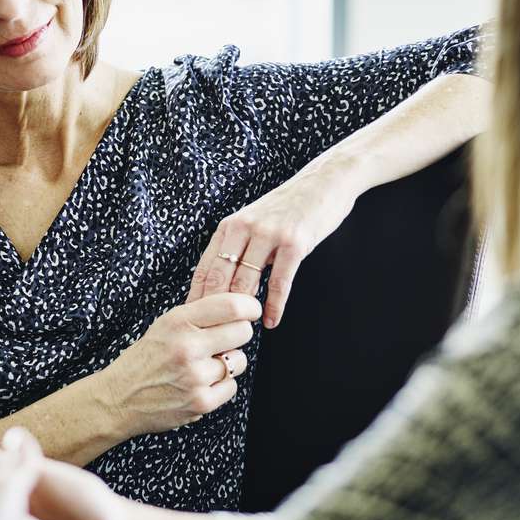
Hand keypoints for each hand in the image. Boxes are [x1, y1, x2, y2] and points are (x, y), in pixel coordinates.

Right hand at [101, 292, 259, 435]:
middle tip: (224, 341)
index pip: (231, 305)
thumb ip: (199, 315)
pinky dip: (220, 386)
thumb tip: (240, 304)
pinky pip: (231, 387)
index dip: (249, 306)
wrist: (118, 398)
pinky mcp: (200, 402)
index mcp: (178, 321)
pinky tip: (200, 384)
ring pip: (240, 361)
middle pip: (242, 332)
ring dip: (228, 363)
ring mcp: (195, 376)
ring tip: (203, 366)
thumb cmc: (145, 359)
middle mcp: (187, 346)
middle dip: (238, 335)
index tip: (251, 310)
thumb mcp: (165, 325)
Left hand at [188, 161, 358, 327]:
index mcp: (230, 226)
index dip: (197, 300)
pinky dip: (273, 306)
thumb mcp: (254, 221)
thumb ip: (237, 247)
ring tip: (242, 333)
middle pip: (220, 279)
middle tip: (216, 337)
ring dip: (243, 313)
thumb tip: (222, 286)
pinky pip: (279, 282)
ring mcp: (269, 235)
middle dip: (216, 312)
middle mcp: (244, 228)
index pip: (204, 269)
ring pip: (246, 282)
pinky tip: (271, 321)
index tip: (195, 325)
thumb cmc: (288, 208)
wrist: (324, 182)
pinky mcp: (294, 243)